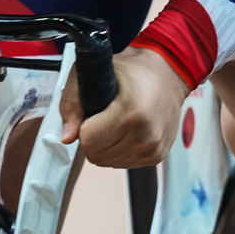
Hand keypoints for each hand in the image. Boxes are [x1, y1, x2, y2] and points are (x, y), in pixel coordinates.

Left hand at [59, 47, 187, 167]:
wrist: (167, 73)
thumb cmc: (130, 70)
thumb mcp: (94, 74)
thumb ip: (72, 103)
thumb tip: (67, 137)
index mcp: (131, 113)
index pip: (88, 141)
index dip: (84, 126)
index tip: (93, 112)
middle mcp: (146, 135)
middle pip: (96, 156)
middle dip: (92, 138)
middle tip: (102, 117)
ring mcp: (153, 149)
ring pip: (108, 163)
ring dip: (105, 146)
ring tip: (115, 121)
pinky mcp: (156, 156)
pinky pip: (123, 163)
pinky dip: (118, 150)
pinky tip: (126, 130)